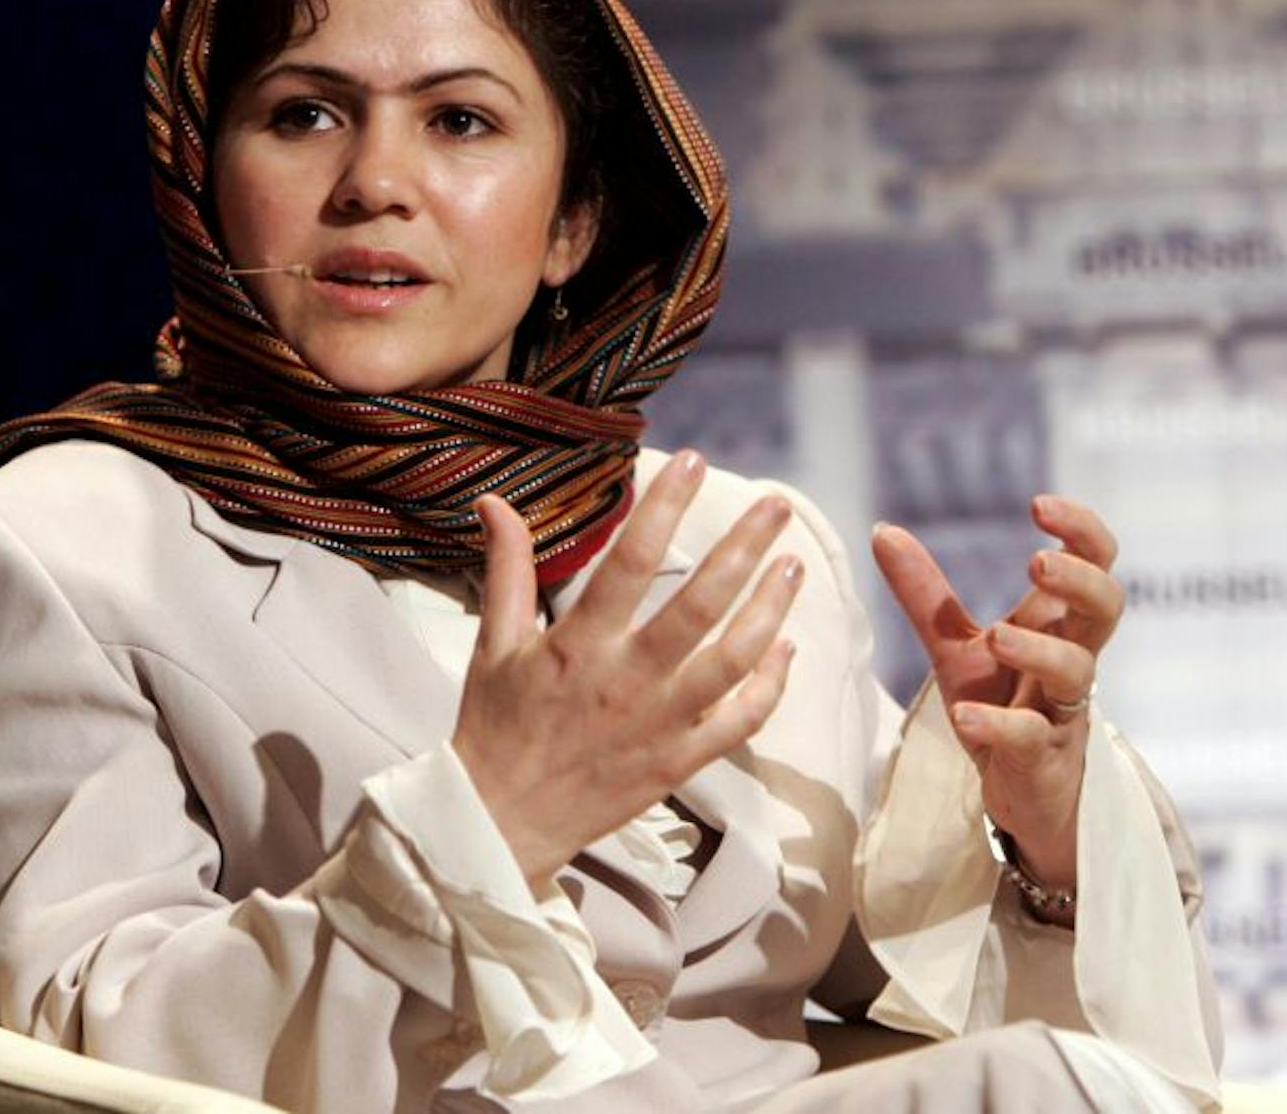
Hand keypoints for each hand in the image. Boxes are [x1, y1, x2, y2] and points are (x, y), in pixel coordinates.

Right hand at [452, 451, 800, 882]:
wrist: (497, 825)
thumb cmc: (495, 729)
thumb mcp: (493, 645)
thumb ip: (507, 570)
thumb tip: (495, 501)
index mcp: (577, 645)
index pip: (629, 561)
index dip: (664, 507)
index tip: (694, 462)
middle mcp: (625, 681)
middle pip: (699, 605)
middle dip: (743, 549)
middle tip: (776, 504)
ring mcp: (659, 724)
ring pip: (732, 661)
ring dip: (770, 611)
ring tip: (794, 566)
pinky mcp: (679, 763)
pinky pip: (738, 721)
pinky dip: (769, 685)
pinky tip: (787, 648)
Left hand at [871, 495, 1124, 892]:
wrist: (1018, 796)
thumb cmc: (1001, 706)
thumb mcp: (956, 647)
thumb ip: (926, 593)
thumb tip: (882, 529)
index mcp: (1058, 624)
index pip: (1096, 562)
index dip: (1081, 530)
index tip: (1038, 505)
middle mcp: (1070, 660)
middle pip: (1107, 607)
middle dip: (1080, 580)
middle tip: (1036, 563)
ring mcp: (1061, 712)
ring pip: (1078, 672)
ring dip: (1041, 650)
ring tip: (998, 637)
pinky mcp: (1041, 760)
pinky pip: (1032, 738)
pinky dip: (1001, 725)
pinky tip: (966, 716)